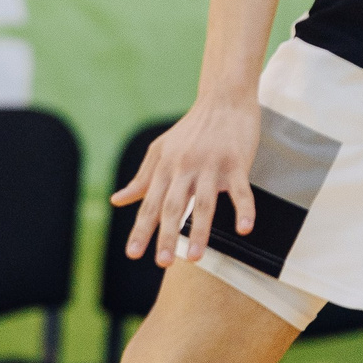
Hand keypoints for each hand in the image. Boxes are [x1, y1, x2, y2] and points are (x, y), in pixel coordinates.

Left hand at [113, 95, 260, 266]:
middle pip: (174, 206)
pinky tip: (244, 229)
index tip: (133, 254)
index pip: (150, 203)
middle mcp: (184, 167)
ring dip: (200, 231)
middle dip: (167, 236)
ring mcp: (211, 165)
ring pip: (205, 202)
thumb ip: (142, 178)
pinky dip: (244, 209)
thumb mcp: (161, 150)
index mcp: (165, 167)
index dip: (141, 229)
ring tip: (196, 258)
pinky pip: (240, 190)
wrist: (223, 99)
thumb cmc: (192, 129)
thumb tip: (118, 201)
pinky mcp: (236, 162)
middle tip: (162, 263)